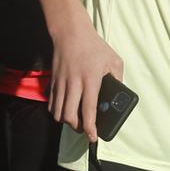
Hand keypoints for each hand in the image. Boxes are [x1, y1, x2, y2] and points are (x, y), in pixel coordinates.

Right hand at [49, 22, 125, 141]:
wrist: (71, 33)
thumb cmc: (95, 47)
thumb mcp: (114, 60)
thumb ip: (118, 78)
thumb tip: (117, 95)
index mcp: (90, 79)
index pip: (88, 109)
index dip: (90, 127)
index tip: (93, 137)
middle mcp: (74, 83)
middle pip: (69, 116)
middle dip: (77, 128)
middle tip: (85, 129)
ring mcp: (61, 83)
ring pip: (58, 112)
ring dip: (66, 121)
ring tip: (76, 121)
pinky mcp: (53, 81)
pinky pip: (51, 104)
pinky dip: (57, 112)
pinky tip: (66, 111)